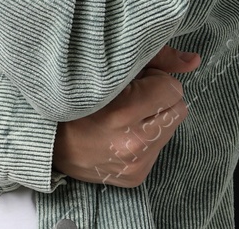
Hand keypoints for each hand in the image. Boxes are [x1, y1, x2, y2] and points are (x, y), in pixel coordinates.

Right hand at [51, 45, 198, 187]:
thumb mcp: (110, 68)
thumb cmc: (75, 95)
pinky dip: (146, 138)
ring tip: (125, 115)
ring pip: (170, 130)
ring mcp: (134, 165)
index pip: (172, 89)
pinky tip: (122, 133)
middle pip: (178, 110)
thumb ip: (155, 60)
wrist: (44, 138)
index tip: (135, 80)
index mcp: (123, 113)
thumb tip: (194, 60)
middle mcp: (132, 144)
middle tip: (133, 96)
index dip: (155, 80)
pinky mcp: (135, 177)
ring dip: (154, 119)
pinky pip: (159, 150)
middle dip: (160, 99)